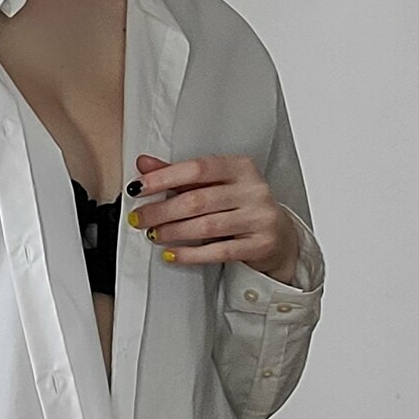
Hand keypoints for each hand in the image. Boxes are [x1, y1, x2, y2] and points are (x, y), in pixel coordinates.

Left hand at [129, 152, 300, 281]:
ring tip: (153, 234)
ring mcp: (259, 217)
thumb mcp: (214, 185)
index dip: (164, 178)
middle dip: (162, 211)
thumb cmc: (242, 206)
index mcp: (240, 167)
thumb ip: (179, 175)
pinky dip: (190, 254)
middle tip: (139, 218)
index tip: (139, 188)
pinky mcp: (260, 244)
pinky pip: (219, 251)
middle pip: (198, 200)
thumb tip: (145, 165)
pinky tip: (172, 253)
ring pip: (207, 226)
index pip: (197, 169)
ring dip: (173, 232)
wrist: (279, 236)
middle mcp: (253, 189)